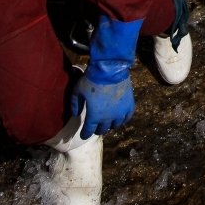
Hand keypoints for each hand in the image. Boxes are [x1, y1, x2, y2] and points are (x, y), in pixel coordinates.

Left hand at [68, 15, 140, 137]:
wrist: (109, 69)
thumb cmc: (91, 80)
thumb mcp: (77, 91)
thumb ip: (75, 104)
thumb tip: (75, 114)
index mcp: (94, 116)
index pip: (89, 130)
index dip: (85, 134)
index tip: (84, 135)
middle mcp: (108, 118)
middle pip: (103, 129)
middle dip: (98, 129)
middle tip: (95, 127)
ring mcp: (120, 112)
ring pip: (115, 125)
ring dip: (110, 125)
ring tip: (108, 123)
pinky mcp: (129, 105)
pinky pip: (127, 118)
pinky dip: (123, 120)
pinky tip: (120, 119)